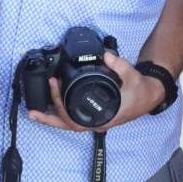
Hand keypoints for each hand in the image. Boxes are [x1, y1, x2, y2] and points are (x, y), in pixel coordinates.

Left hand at [26, 51, 164, 131]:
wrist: (149, 96)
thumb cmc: (141, 91)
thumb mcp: (132, 76)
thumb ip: (120, 65)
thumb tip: (106, 55)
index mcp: (104, 118)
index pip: (76, 120)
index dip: (62, 107)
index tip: (54, 87)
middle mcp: (97, 122)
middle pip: (67, 126)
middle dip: (49, 119)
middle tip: (33, 111)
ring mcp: (95, 119)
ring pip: (69, 123)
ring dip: (52, 118)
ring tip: (35, 112)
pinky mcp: (94, 114)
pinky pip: (74, 116)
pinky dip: (61, 112)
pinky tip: (52, 105)